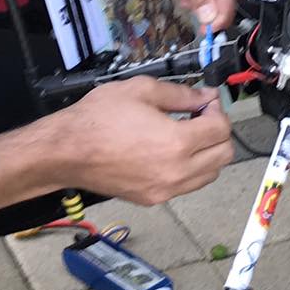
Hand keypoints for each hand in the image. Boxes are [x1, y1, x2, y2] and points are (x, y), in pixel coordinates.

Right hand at [57, 78, 232, 205]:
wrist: (65, 151)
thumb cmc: (97, 118)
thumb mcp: (141, 90)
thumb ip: (181, 94)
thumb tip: (205, 97)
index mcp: (177, 143)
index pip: (222, 129)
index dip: (217, 109)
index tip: (205, 101)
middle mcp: (176, 172)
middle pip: (224, 155)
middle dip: (217, 132)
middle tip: (199, 117)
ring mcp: (165, 190)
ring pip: (210, 174)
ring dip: (207, 153)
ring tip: (185, 134)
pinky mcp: (153, 199)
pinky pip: (187, 185)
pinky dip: (189, 169)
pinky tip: (169, 151)